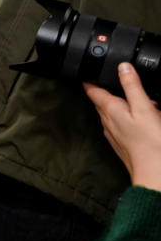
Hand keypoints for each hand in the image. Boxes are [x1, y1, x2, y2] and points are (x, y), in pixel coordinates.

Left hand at [84, 63, 160, 191]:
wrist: (155, 173)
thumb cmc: (151, 142)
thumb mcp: (143, 108)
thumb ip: (132, 87)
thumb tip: (122, 67)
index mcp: (109, 109)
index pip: (92, 90)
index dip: (89, 78)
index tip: (86, 70)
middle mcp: (107, 121)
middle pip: (101, 100)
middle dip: (104, 89)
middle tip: (109, 78)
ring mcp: (114, 133)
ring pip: (111, 113)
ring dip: (118, 103)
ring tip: (130, 96)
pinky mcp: (123, 142)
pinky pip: (120, 124)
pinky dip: (127, 116)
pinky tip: (139, 117)